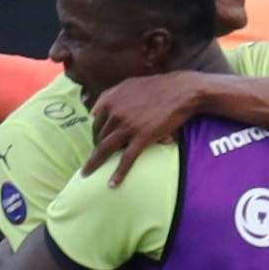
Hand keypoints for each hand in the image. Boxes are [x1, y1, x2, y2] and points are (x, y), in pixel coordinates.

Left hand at [84, 74, 209, 183]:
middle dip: (96, 149)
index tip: (96, 142)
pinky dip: (118, 173)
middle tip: (95, 159)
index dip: (95, 134)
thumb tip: (94, 110)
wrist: (181, 91)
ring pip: (106, 149)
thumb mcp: (128, 85)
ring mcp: (127, 126)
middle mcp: (115, 114)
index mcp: (110, 101)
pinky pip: (127, 158)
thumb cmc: (156, 87)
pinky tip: (113, 184)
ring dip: (95, 163)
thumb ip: (109, 96)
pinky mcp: (142, 137)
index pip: (95, 122)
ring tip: (87, 174)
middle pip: (99, 137)